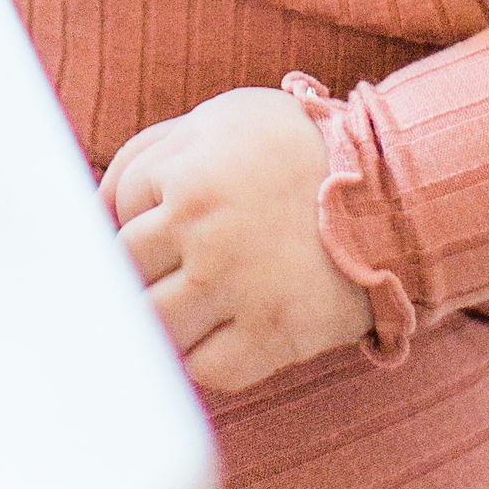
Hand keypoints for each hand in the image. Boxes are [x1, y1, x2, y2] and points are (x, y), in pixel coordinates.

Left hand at [100, 87, 371, 397]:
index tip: (162, 221)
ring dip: (162, 318)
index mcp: (191, 176)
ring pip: (155, 326)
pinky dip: (206, 357)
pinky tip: (226, 330)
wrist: (396, 192)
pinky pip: (207, 369)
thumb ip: (152, 151)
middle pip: (123, 272)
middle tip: (164, 269)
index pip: (116, 209)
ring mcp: (240, 289)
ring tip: (189, 303)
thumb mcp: (222, 120)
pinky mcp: (274, 335)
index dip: (133, 215)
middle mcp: (208, 235)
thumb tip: (92, 204)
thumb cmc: (296, 149)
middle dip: (134, 272)